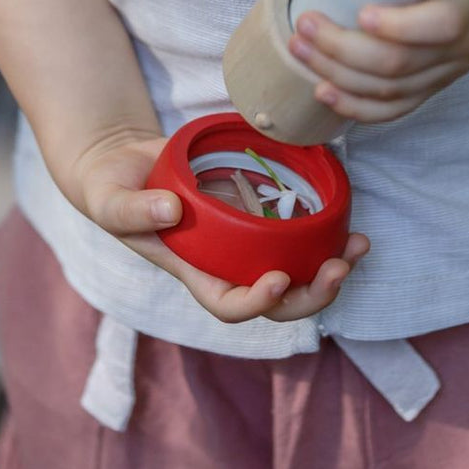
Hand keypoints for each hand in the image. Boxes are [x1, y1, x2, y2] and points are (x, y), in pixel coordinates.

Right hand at [67, 128, 369, 323]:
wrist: (128, 163)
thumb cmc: (112, 190)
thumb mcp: (110, 200)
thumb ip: (133, 210)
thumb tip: (172, 210)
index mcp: (194, 272)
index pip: (229, 305)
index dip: (257, 303)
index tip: (277, 279)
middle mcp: (226, 264)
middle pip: (277, 300)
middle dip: (312, 293)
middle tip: (339, 267)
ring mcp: (246, 241)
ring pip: (298, 270)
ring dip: (332, 266)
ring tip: (359, 245)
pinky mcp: (260, 212)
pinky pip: (298, 232)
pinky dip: (326, 230)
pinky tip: (348, 217)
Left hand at [287, 0, 468, 123]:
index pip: (442, 24)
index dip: (399, 26)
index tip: (360, 12)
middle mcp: (464, 44)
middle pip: (400, 63)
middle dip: (343, 49)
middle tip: (306, 25)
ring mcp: (448, 71)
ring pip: (390, 90)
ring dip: (338, 75)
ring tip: (301, 50)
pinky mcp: (432, 86)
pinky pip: (394, 110)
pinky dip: (356, 107)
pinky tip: (325, 92)